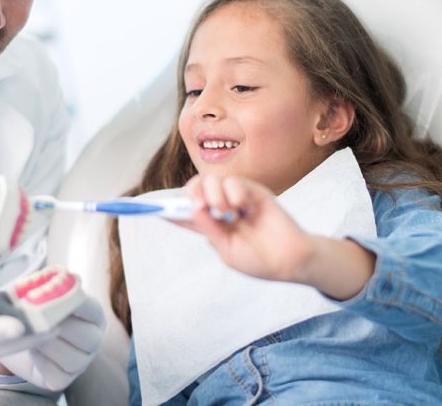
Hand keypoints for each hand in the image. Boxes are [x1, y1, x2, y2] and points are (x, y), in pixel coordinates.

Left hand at [0, 295, 104, 391]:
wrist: (22, 336)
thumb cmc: (36, 310)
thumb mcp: (41, 293)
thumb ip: (45, 285)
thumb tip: (43, 280)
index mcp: (94, 314)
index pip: (91, 308)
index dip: (76, 303)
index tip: (55, 294)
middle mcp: (94, 339)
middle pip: (88, 336)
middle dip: (61, 326)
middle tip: (38, 316)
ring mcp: (82, 362)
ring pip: (74, 359)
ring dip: (50, 345)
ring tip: (32, 332)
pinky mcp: (64, 380)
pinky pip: (58, 375)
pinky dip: (43, 363)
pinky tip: (33, 349)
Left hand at [186, 175, 375, 298]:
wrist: (289, 259)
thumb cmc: (259, 260)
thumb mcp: (228, 250)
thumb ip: (210, 229)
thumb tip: (193, 209)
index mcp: (210, 226)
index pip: (184, 214)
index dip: (169, 210)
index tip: (152, 209)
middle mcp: (220, 209)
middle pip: (195, 189)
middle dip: (193, 193)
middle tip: (200, 206)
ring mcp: (236, 199)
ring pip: (212, 180)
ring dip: (214, 194)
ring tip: (227, 213)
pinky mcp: (253, 193)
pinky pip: (235, 181)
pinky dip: (232, 192)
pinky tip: (240, 208)